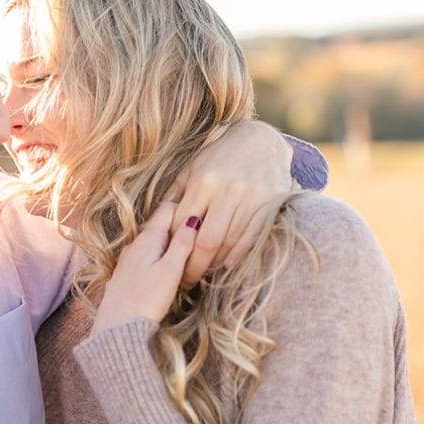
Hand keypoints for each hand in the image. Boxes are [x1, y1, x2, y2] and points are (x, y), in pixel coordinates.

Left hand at [95, 201, 196, 332]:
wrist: (118, 327)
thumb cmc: (147, 299)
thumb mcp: (170, 270)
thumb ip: (182, 243)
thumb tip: (193, 218)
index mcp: (147, 238)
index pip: (167, 209)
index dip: (186, 207)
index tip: (204, 213)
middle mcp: (134, 244)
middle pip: (160, 225)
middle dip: (179, 226)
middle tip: (201, 233)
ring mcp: (127, 259)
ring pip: (153, 242)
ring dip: (169, 244)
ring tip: (188, 252)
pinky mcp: (125, 274)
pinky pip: (146, 257)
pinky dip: (159, 257)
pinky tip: (167, 269)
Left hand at [167, 119, 291, 287]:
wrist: (260, 141)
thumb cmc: (217, 158)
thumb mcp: (191, 170)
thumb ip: (175, 197)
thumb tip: (152, 226)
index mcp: (203, 181)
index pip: (182, 225)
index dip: (173, 249)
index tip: (167, 265)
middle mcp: (227, 190)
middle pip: (206, 242)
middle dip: (193, 267)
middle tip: (185, 282)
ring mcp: (251, 199)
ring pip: (228, 244)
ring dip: (213, 265)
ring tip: (202, 274)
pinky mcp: (270, 206)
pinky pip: (250, 240)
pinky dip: (235, 257)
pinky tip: (224, 266)